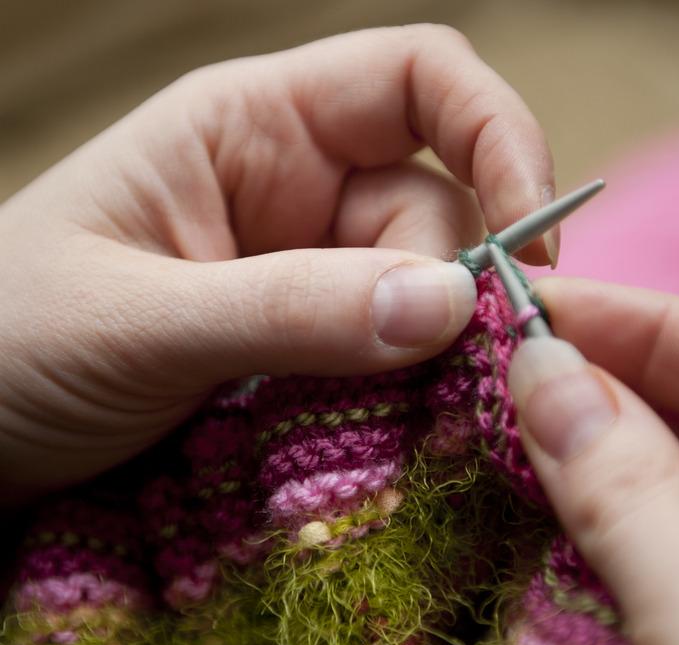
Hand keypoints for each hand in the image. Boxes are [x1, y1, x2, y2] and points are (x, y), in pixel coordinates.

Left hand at [0, 24, 555, 501]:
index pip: (419, 79)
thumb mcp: (135, 320)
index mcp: (255, 128)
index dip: (497, 134)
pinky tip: (383, 436)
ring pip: (427, 296)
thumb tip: (449, 305)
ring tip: (380, 423)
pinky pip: (397, 358)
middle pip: (440, 210)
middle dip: (454, 287)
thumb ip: (289, 309)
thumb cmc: (5, 344)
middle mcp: (300, 190)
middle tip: (439, 375)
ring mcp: (312, 275)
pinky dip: (411, 395)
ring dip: (429, 357)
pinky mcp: (316, 350)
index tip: (531, 240)